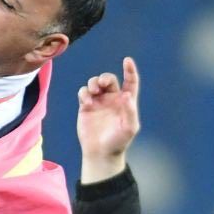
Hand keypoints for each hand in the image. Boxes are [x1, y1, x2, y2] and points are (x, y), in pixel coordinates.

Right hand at [77, 57, 140, 184]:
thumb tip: (127, 94)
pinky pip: (84, 92)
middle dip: (104, 78)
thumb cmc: (118, 141)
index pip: (130, 82)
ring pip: (95, 83)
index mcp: (125, 101)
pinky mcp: (85, 106)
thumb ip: (130, 111)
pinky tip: (87, 103)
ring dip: (94, 83)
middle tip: (102, 84)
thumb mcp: (129, 128)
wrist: (100, 152)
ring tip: (93, 92)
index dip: (130, 70)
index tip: (127, 60)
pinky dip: (84, 93)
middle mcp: (112, 99)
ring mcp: (98, 102)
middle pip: (109, 79)